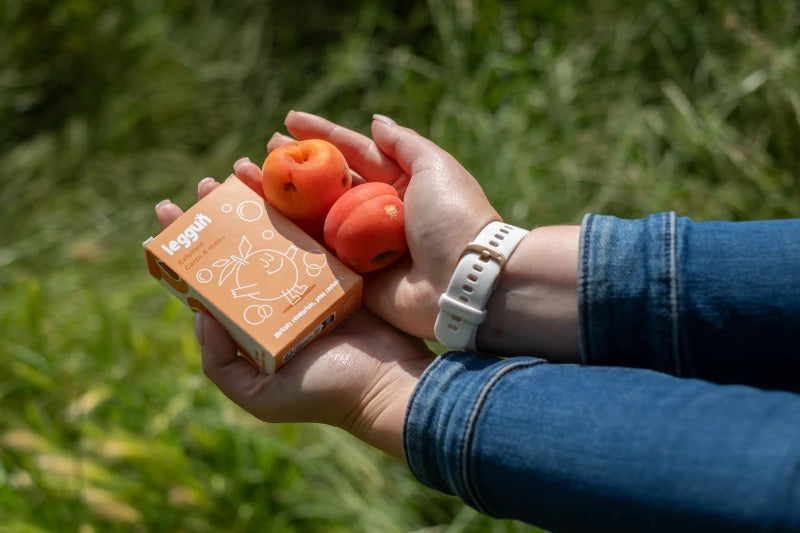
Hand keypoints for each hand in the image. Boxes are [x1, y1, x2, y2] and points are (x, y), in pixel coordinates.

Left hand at [155, 181, 433, 459]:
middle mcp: (278, 297)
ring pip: (276, 230)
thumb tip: (197, 312)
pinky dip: (301, 204)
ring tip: (237, 170)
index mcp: (254, 325)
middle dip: (218, 216)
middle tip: (203, 185)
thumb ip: (220, 363)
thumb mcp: (260, 394)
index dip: (186, 257)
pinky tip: (285, 179)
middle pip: (240, 249)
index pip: (211, 286)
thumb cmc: (325, 393)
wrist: (388, 383)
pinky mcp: (342, 264)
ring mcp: (310, 278)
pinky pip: (315, 228)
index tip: (161, 225)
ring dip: (257, 199)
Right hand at [234, 111, 500, 339]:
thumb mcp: (435, 169)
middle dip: (292, 169)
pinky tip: (256, 227)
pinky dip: (287, 244)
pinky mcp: (353, 280)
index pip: (351, 152)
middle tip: (259, 154)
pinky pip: (314, 259)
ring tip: (241, 182)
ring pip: (311, 220)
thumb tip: (375, 120)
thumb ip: (403, 144)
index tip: (288, 120)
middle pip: (324, 186)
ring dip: (278, 203)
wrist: (466, 282)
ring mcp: (362, 247)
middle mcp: (376, 212)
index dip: (320, 136)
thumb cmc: (454, 218)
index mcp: (397, 183)